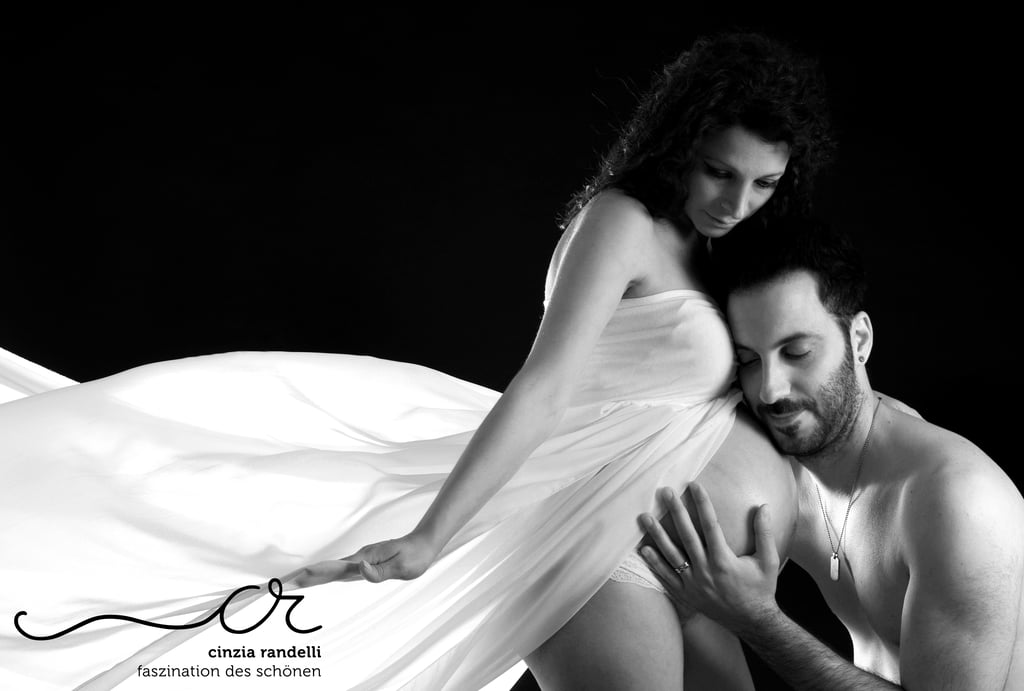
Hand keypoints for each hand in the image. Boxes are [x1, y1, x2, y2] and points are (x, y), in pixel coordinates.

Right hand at [286, 532, 439, 587]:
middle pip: (326, 570)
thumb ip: (379, 571)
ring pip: (330, 570)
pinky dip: (324, 574)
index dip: (313, 576)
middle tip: (281, 583)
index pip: (333, 570)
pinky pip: (339, 570)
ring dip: (310, 576)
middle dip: (303, 577)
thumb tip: (360, 571)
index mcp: (363, 560)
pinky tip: (316, 577)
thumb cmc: (414, 556)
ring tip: (291, 581)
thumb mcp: (401, 567)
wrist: (423, 543)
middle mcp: (357, 560)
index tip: (293, 579)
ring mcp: (359, 561)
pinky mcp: (363, 563)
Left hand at [639, 483, 780, 633]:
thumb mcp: (768, 561)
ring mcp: (693, 584)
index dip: (702, 503)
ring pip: (671, 555)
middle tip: (665, 492)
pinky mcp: (686, 595)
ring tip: (644, 517)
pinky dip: (654, 564)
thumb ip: (765, 533)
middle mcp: (705, 570)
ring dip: (657, 535)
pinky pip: (666, 577)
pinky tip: (643, 549)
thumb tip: (764, 507)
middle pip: (687, 535)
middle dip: (676, 511)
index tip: (694, 485)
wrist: (752, 622)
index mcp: (724, 560)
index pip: (710, 524)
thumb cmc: (761, 589)